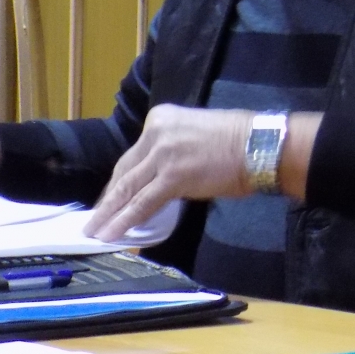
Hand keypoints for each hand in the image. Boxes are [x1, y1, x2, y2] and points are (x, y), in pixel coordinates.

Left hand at [85, 104, 253, 241]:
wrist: (260, 144)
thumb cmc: (237, 139)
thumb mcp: (195, 133)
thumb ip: (171, 151)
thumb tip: (158, 179)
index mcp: (160, 118)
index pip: (133, 155)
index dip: (119, 181)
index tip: (110, 199)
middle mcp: (155, 133)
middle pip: (125, 172)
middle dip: (109, 200)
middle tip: (94, 220)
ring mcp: (162, 154)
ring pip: (128, 189)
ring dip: (109, 214)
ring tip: (94, 232)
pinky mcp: (172, 176)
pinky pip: (142, 203)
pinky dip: (125, 221)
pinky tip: (112, 234)